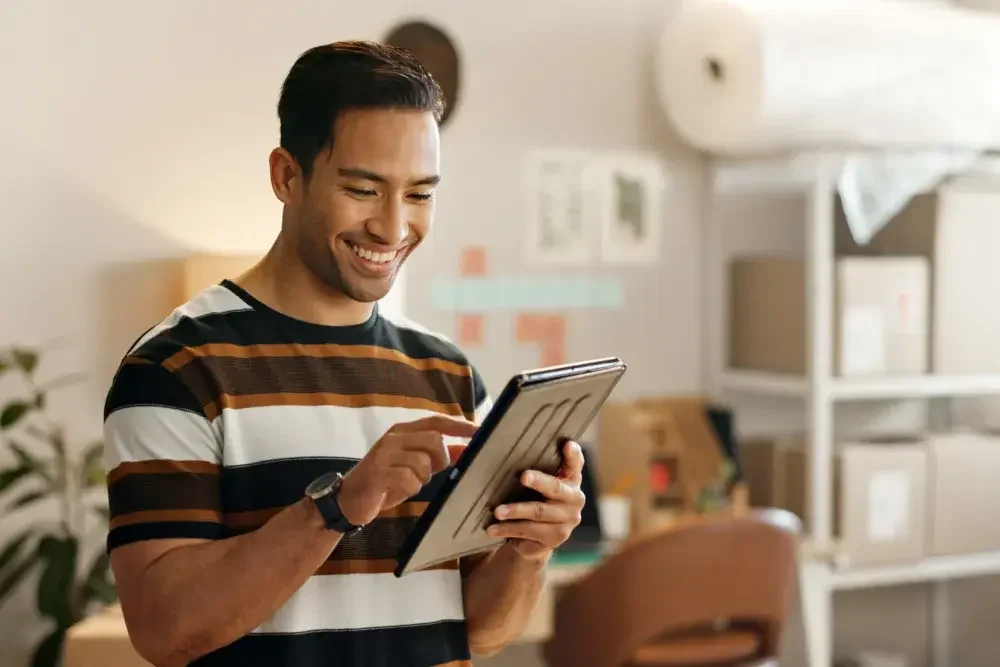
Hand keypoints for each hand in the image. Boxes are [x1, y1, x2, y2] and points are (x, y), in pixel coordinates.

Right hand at [337, 415, 477, 525]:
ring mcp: (384, 454)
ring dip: (423, 478)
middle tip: (431, 472)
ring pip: (423, 461)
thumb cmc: (384, 482)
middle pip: (434, 440)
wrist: (348, 500)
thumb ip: (438, 457)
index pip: (436, 422)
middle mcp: (393, 438)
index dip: (460, 426)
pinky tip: (399, 490)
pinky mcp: (378, 472)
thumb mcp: (413, 467)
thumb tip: (466, 449)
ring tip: (411, 483)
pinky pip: (409, 479)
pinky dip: (411, 489)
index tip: (479, 431)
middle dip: (440, 460)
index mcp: (402, 432)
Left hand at [486, 439, 585, 560]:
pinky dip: (508, 529)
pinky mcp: (555, 538)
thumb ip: (536, 467)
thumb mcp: (537, 483)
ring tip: (497, 511)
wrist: (535, 538)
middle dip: (539, 481)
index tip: (567, 445)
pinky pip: (529, 531)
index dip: (573, 455)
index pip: (575, 464)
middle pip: (556, 488)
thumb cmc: (534, 499)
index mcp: (571, 479)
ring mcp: (567, 520)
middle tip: (523, 476)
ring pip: (539, 512)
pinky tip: (493, 528)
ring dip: (516, 511)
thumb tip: (506, 446)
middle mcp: (575, 499)